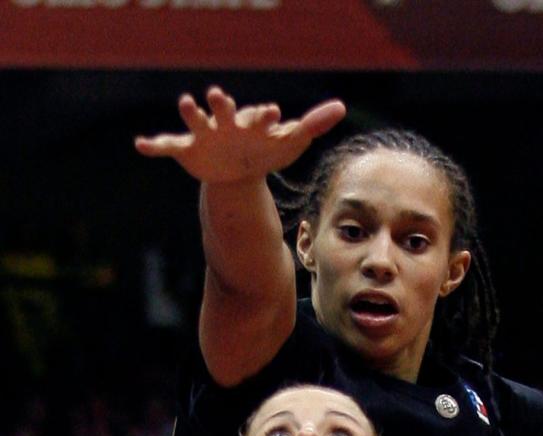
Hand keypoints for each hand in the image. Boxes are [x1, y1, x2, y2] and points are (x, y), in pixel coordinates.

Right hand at [134, 86, 345, 183]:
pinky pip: (168, 146)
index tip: (274, 115)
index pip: (260, 117)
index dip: (266, 117)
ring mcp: (205, 135)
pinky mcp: (187, 149)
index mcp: (251, 122)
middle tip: (219, 95)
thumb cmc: (265, 151)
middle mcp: (225, 123)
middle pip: (224, 110)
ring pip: (195, 121)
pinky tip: (141, 145)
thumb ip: (314, 123)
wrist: (237, 172)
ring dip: (190, 113)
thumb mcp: (290, 142)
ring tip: (186, 103)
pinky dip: (155, 145)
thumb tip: (341, 106)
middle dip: (221, 103)